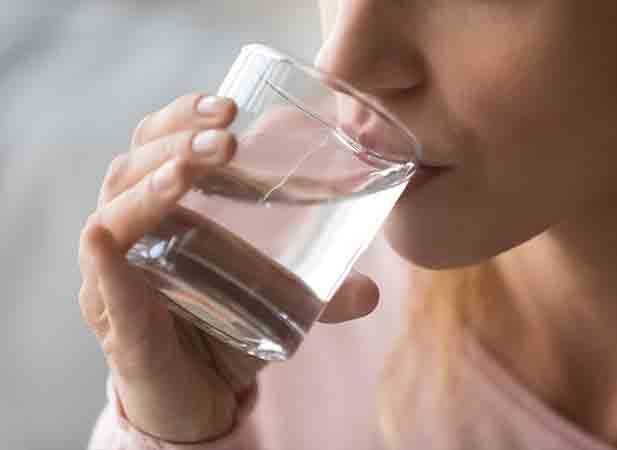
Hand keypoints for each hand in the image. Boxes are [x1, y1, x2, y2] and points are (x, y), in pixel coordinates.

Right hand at [78, 93, 379, 442]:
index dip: (184, 116)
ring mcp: (114, 276)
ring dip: (154, 177)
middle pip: (133, 162)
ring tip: (197, 163)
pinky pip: (101, 270)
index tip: (232, 105)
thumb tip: (373, 291)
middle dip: (178, 136)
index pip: (156, 143)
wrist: (197, 402)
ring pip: (113, 206)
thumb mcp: (276, 301)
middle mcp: (129, 234)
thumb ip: (321, 293)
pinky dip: (112, 244)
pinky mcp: (115, 319)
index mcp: (162, 212)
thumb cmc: (224, 333)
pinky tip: (128, 225)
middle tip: (227, 130)